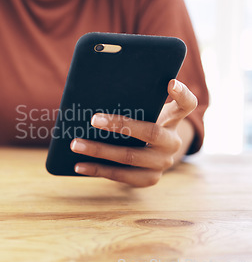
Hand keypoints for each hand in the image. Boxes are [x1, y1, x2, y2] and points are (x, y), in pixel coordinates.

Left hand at [71, 79, 197, 186]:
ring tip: (75, 144)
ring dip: (100, 151)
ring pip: (130, 157)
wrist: (153, 153)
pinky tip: (79, 166)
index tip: (170, 82)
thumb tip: (94, 92)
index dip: (182, 94)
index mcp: (173, 119)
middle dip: (120, 126)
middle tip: (93, 119)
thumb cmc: (142, 122)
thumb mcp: (145, 111)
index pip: (187, 104)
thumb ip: (133, 101)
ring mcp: (162, 163)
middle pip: (150, 133)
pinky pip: (121, 176)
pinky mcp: (149, 179)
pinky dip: (98, 170)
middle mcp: (172, 142)